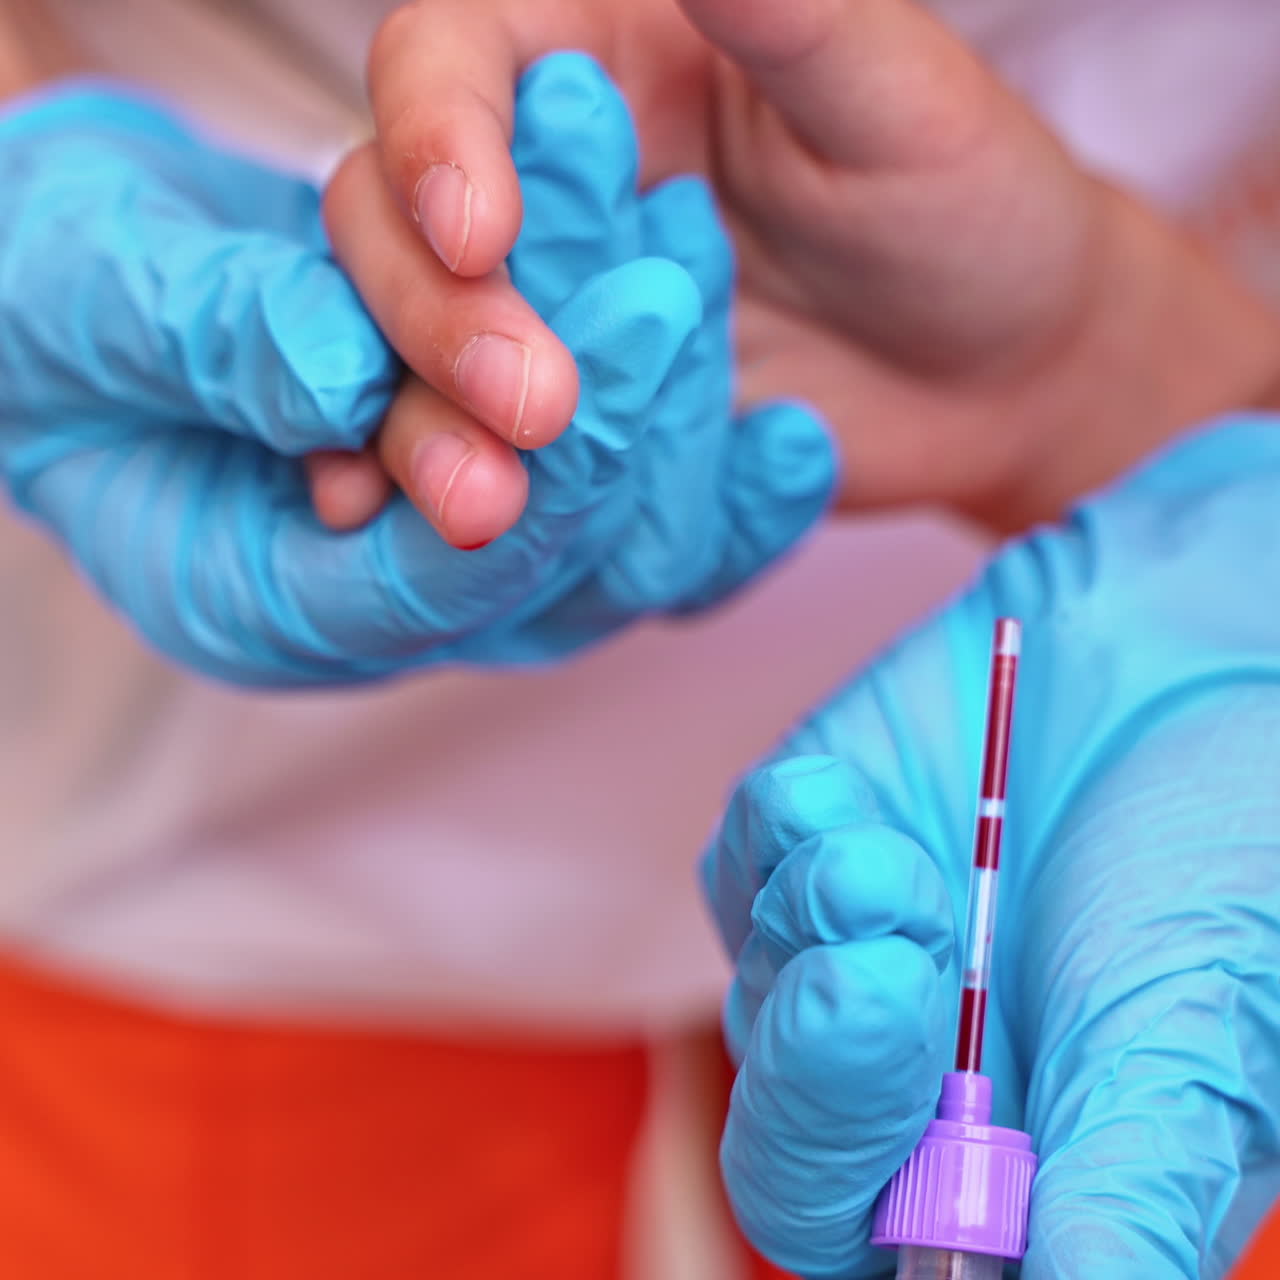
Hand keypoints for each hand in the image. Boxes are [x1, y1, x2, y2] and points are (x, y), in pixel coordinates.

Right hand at [0, 63, 830, 685]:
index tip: (574, 375)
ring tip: (702, 281)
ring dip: (655, 422)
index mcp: (258, 600)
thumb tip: (330, 366)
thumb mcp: (83, 293)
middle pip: (531, 567)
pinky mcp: (492, 492)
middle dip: (598, 436)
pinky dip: (698, 472)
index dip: (504, 489)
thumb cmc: (46, 297)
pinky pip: (619, 512)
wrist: (81, 278)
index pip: (418, 581)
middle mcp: (373, 602)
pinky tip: (788, 433)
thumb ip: (198, 333)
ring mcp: (440, 556)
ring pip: (593, 543)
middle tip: (671, 294)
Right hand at [353, 0, 1279, 530]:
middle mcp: (539, 191)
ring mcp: (545, 319)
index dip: (431, 142)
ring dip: (419, 434)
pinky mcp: (566, 428)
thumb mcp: (892, 95)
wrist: (996, 371)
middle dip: (432, 322)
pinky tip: (447, 539)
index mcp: (589, 62)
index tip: (481, 238)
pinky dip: (451, 498)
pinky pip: (477, 458)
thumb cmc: (964, 206)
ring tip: (485, 510)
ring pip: (409, 360)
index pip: (442, 65)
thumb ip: (782, 7)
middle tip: (532, 408)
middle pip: (388, 229)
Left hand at [702, 413, 1279, 1277]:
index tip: (920, 1129)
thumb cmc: (1219, 858)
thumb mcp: (1195, 1032)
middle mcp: (908, 1071)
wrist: (1180, 662)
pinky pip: (741, 859)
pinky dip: (782, 835)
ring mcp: (843, 950)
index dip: (870, 1201)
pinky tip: (853, 801)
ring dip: (818, 929)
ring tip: (905, 868)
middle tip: (892, 978)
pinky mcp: (806, 839)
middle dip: (824, 1071)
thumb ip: (1133, 1183)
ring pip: (754, 991)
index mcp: (1004, 1158)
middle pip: (786, 1146)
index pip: (874, 1245)